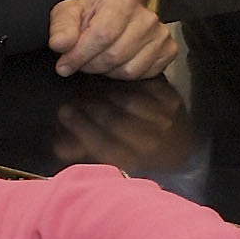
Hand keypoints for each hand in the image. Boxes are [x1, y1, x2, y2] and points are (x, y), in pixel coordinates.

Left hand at [49, 0, 179, 79]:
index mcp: (123, 0)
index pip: (102, 35)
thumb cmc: (91, 14)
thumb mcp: (68, 13)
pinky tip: (116, 63)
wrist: (115, 12)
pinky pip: (142, 76)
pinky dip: (123, 75)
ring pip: (128, 70)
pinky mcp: (168, 50)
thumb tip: (60, 44)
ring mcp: (161, 34)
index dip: (79, 55)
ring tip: (98, 59)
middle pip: (114, 55)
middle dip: (91, 64)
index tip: (64, 65)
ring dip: (107, 71)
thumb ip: (61, 27)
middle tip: (81, 61)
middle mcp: (147, 16)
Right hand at [52, 79, 195, 171]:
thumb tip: (58, 145)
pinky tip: (109, 78)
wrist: (181, 145)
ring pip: (128, 101)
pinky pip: (143, 86)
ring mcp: (164, 120)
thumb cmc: (138, 153)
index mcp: (135, 160)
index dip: (81, 128)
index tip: (63, 112)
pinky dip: (124, 81)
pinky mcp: (172, 99)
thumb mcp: (113, 157)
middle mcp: (151, 142)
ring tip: (88, 86)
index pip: (104, 146)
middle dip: (89, 107)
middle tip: (72, 96)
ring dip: (105, 91)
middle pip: (115, 122)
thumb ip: (85, 151)